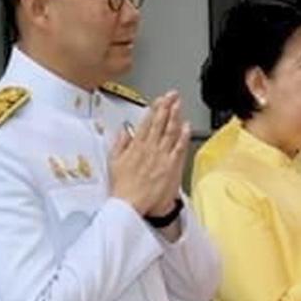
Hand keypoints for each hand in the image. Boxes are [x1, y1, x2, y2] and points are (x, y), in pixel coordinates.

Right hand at [109, 92, 189, 216]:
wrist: (130, 205)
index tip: (159, 99)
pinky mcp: (170, 166)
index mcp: (136, 147)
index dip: (154, 109)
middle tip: (172, 95)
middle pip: (159, 124)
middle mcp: (149, 149)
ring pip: (169, 132)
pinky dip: (182, 135)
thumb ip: (120, 144)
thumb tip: (124, 131)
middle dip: (166, 107)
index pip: (146, 123)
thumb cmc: (124, 187)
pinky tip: (186, 126)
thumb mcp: (115, 162)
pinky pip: (178, 148)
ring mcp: (161, 157)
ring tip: (179, 104)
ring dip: (175, 116)